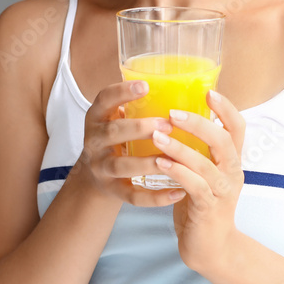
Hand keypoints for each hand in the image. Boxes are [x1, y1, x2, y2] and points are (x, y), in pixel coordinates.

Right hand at [72, 79, 183, 206]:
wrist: (96, 175)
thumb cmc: (118, 138)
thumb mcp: (119, 118)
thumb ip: (140, 106)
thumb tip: (188, 90)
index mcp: (97, 118)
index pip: (104, 99)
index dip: (122, 92)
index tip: (146, 86)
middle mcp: (94, 142)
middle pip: (113, 133)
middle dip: (139, 128)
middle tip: (167, 124)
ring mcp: (101, 168)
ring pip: (121, 166)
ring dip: (147, 163)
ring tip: (172, 159)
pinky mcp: (112, 191)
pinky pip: (132, 197)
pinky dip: (155, 197)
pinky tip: (178, 192)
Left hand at [151, 89, 246, 272]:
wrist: (211, 249)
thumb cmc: (201, 205)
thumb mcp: (203, 172)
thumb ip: (196, 149)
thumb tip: (172, 118)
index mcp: (231, 160)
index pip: (238, 127)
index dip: (226, 108)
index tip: (209, 91)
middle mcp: (232, 173)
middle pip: (224, 140)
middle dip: (198, 124)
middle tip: (172, 113)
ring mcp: (223, 192)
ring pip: (206, 163)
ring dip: (180, 147)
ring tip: (157, 136)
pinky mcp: (209, 209)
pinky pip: (194, 186)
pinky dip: (177, 172)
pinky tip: (159, 162)